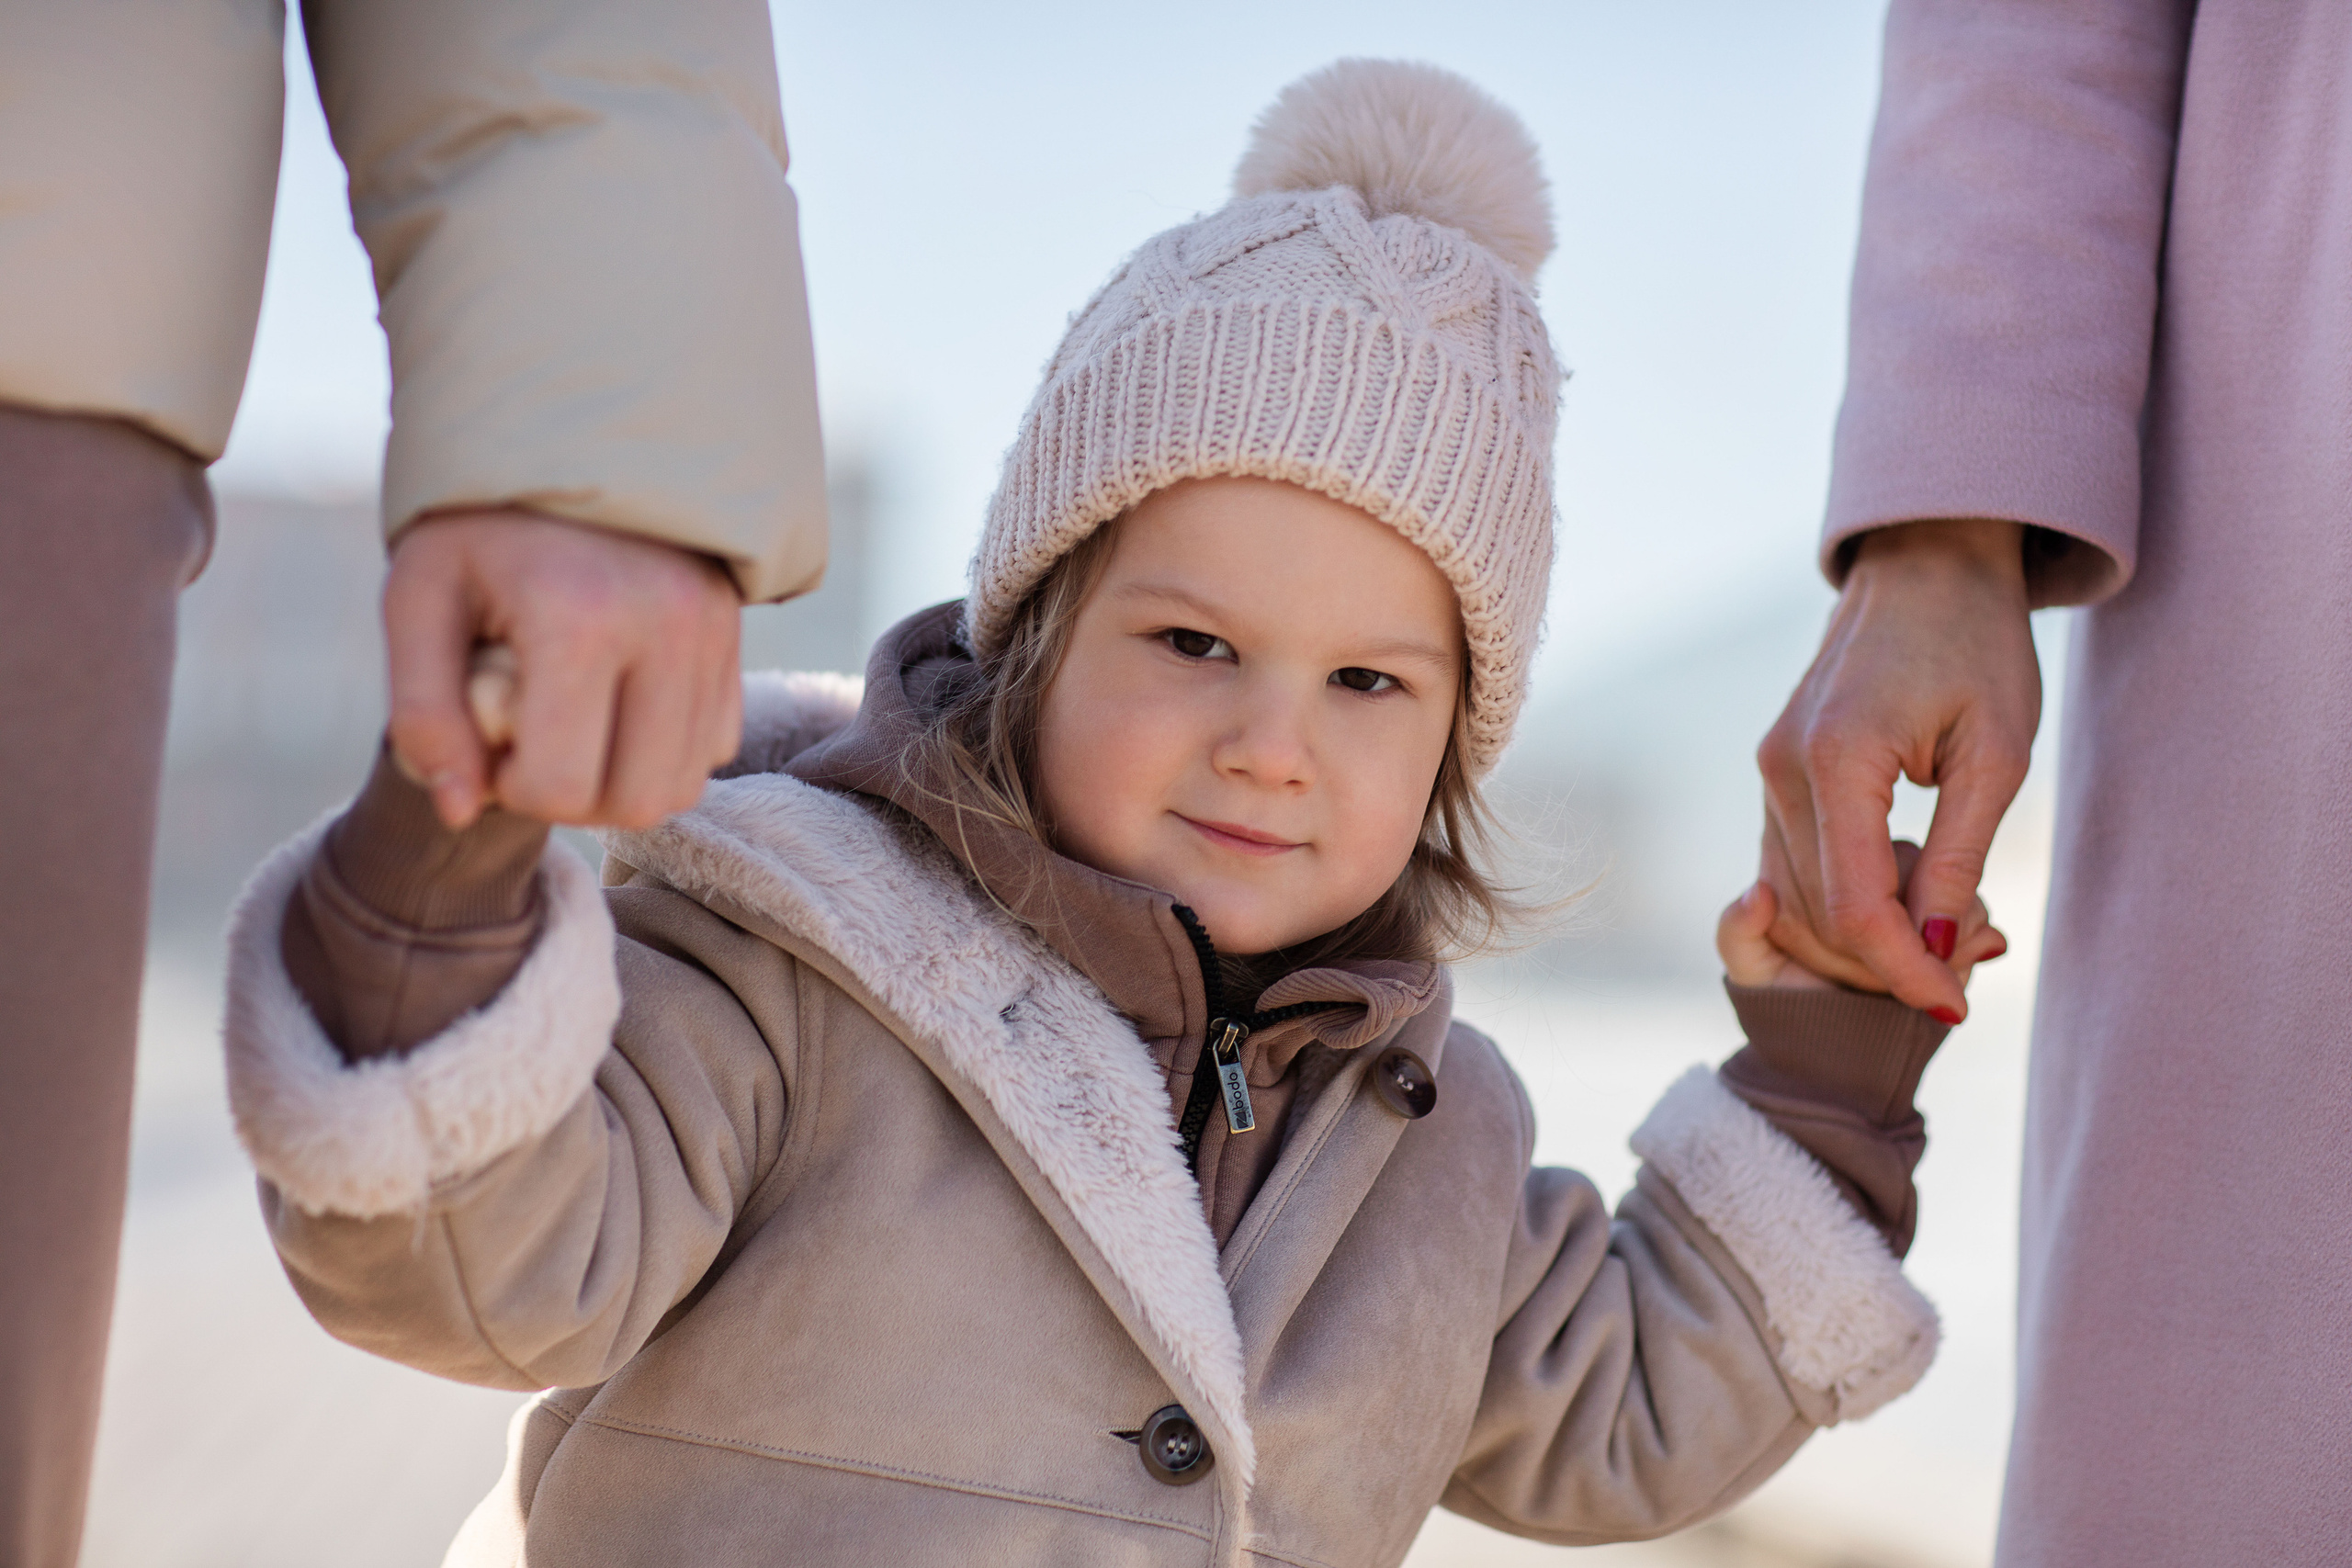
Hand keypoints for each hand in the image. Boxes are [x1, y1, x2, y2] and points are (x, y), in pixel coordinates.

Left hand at [384, 509, 743, 828]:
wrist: (573, 434)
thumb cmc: (480, 525)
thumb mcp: (418, 599)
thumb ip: (423, 713)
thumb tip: (461, 812)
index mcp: (576, 617)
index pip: (559, 786)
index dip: (510, 790)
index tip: (488, 740)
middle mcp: (663, 628)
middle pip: (635, 801)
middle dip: (572, 798)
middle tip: (529, 741)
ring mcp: (711, 634)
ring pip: (684, 784)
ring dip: (621, 782)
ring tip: (573, 727)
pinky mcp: (734, 638)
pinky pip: (715, 745)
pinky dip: (664, 750)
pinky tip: (618, 707)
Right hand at [1755, 519, 2039, 1021]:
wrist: (1926, 562)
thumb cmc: (1976, 643)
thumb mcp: (1996, 753)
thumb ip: (1959, 859)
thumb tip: (1941, 952)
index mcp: (1834, 760)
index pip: (1854, 908)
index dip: (1904, 972)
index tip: (1959, 1005)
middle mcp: (1780, 771)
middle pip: (1816, 917)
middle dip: (1888, 965)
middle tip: (1974, 973)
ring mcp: (1768, 771)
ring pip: (1797, 901)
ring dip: (1867, 941)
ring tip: (1956, 936)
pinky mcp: (1777, 772)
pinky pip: (1797, 865)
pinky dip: (1848, 903)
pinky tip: (1913, 900)